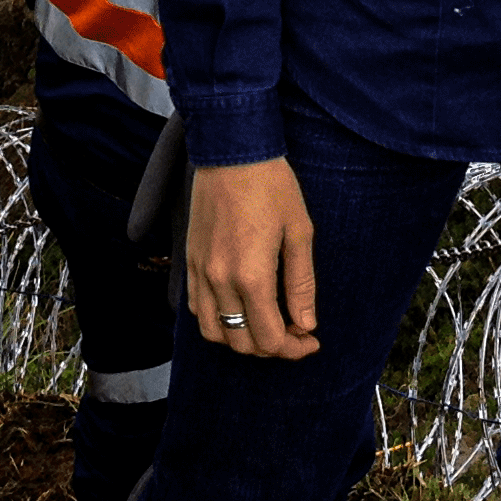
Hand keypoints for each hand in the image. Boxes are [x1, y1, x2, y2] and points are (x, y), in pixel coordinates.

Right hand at [184, 157, 319, 358]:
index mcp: (252, 275)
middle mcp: (220, 280)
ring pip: (213, 332)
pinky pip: (196, 308)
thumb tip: (306, 325)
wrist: (232, 151)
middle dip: (271, 348)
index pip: (269, 338)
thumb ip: (301, 284)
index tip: (311, 341)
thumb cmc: (272, 186)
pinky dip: (217, 321)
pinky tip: (238, 309)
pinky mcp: (189, 260)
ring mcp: (200, 271)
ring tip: (265, 325)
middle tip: (294, 333)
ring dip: (241, 340)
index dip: (293, 349)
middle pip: (241, 342)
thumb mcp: (300, 232)